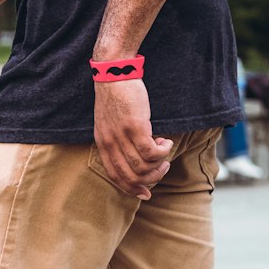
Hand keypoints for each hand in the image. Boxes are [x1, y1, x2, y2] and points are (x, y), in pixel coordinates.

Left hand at [93, 79, 171, 198]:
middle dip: (151, 178)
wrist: (114, 74)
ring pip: (143, 167)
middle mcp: (110, 144)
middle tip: (163, 166)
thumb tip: (136, 160)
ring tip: (165, 150)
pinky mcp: (136, 127)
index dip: (131, 189)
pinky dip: (163, 152)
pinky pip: (152, 152)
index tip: (146, 193)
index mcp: (103, 144)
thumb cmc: (116, 98)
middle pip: (131, 176)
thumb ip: (118, 142)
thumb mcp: (110, 124)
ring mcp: (122, 136)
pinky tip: (165, 141)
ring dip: (159, 164)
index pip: (115, 176)